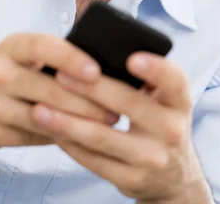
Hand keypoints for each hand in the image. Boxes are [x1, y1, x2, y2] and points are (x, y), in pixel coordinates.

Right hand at [0, 33, 116, 150]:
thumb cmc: (2, 69)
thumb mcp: (19, 52)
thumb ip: (52, 56)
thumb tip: (101, 68)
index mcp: (11, 47)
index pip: (43, 46)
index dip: (71, 58)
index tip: (96, 70)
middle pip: (50, 89)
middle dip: (88, 100)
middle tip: (117, 106)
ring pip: (46, 118)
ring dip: (81, 122)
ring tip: (107, 122)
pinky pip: (37, 138)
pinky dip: (62, 136)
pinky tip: (82, 134)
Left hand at [32, 53, 210, 201]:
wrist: (173, 177)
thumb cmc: (158, 121)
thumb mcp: (162, 98)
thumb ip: (140, 74)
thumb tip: (92, 40)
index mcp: (179, 101)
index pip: (174, 80)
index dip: (155, 69)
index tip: (131, 58)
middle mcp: (171, 129)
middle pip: (129, 103)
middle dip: (91, 88)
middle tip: (60, 74)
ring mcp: (151, 157)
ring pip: (103, 136)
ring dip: (67, 121)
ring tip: (39, 108)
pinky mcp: (131, 179)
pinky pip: (93, 160)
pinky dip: (69, 143)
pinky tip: (50, 129)